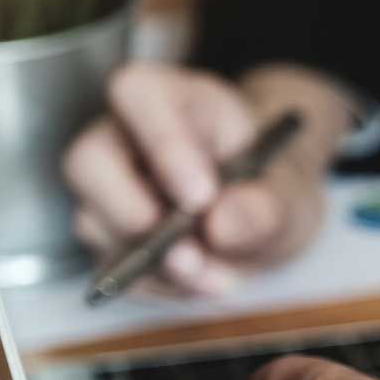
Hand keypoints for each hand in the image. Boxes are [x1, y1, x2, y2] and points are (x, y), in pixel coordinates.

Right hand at [62, 62, 348, 295]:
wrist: (270, 213)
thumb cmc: (272, 183)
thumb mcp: (292, 191)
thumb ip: (267, 205)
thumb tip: (221, 226)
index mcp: (172, 98)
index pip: (137, 94)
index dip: (161, 143)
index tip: (201, 196)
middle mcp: (126, 137)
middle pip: (88, 160)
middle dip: (131, 213)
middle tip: (186, 254)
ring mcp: (111, 190)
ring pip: (92, 221)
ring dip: (152, 263)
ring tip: (213, 277)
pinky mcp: (112, 238)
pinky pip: (114, 266)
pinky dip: (159, 285)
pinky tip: (204, 283)